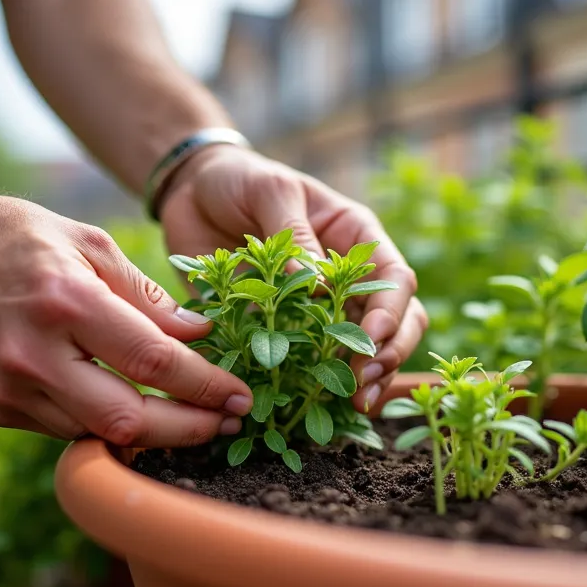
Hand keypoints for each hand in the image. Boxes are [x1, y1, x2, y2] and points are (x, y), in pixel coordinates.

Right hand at [0, 193, 253, 445]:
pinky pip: (68, 430)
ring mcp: (9, 388)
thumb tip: (203, 337)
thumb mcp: (90, 245)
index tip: (241, 397)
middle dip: (188, 430)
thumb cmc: (19, 238)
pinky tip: (134, 409)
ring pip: (99, 434)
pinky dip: (106, 424)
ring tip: (193, 420)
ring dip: (152, 432)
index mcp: (65, 302)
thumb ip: (149, 298)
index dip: (205, 386)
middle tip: (229, 425)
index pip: (152, 361)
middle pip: (128, 419)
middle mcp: (33, 353)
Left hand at [158, 145, 426, 412]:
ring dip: (362, 381)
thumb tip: (314, 288)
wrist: (191, 194)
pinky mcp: (284, 332)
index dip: (390, 314)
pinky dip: (311, 385)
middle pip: (395, 324)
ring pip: (361, 352)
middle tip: (363, 385)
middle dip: (387, 357)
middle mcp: (348, 280)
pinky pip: (306, 364)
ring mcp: (320, 310)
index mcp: (356, 239)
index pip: (395, 281)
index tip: (369, 341)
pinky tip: (306, 404)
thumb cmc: (239, 181)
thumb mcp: (269, 192)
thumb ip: (292, 236)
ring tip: (351, 405)